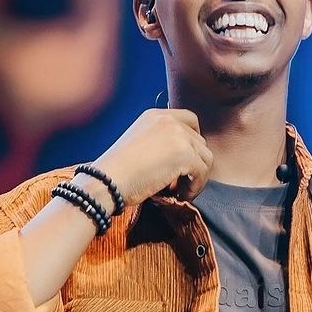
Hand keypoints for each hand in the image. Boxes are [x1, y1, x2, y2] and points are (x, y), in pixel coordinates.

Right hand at [92, 108, 212, 206]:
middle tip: (177, 184)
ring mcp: (178, 135)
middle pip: (200, 142)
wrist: (106, 181)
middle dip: (193, 164)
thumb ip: (162, 143)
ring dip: (196, 178)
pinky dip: (194, 188)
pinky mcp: (185, 154)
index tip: (187, 161)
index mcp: (156, 115)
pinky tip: (179, 196)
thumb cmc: (118, 172)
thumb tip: (187, 160)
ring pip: (206, 158)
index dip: (193, 142)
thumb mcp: (140, 145)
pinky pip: (202, 173)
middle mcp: (169, 120)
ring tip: (178, 191)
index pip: (190, 120)